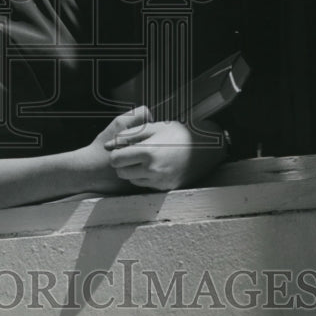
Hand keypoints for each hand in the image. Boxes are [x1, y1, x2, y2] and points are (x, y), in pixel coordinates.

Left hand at [103, 117, 224, 190]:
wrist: (205, 148)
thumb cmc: (178, 134)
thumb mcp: (154, 127)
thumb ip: (129, 135)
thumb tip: (109, 144)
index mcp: (147, 152)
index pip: (116, 159)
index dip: (116, 153)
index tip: (122, 148)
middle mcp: (152, 170)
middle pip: (121, 172)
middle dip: (122, 163)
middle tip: (131, 153)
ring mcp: (159, 181)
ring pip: (132, 180)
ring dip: (133, 170)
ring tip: (144, 158)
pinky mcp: (165, 187)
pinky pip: (145, 184)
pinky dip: (144, 176)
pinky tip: (154, 165)